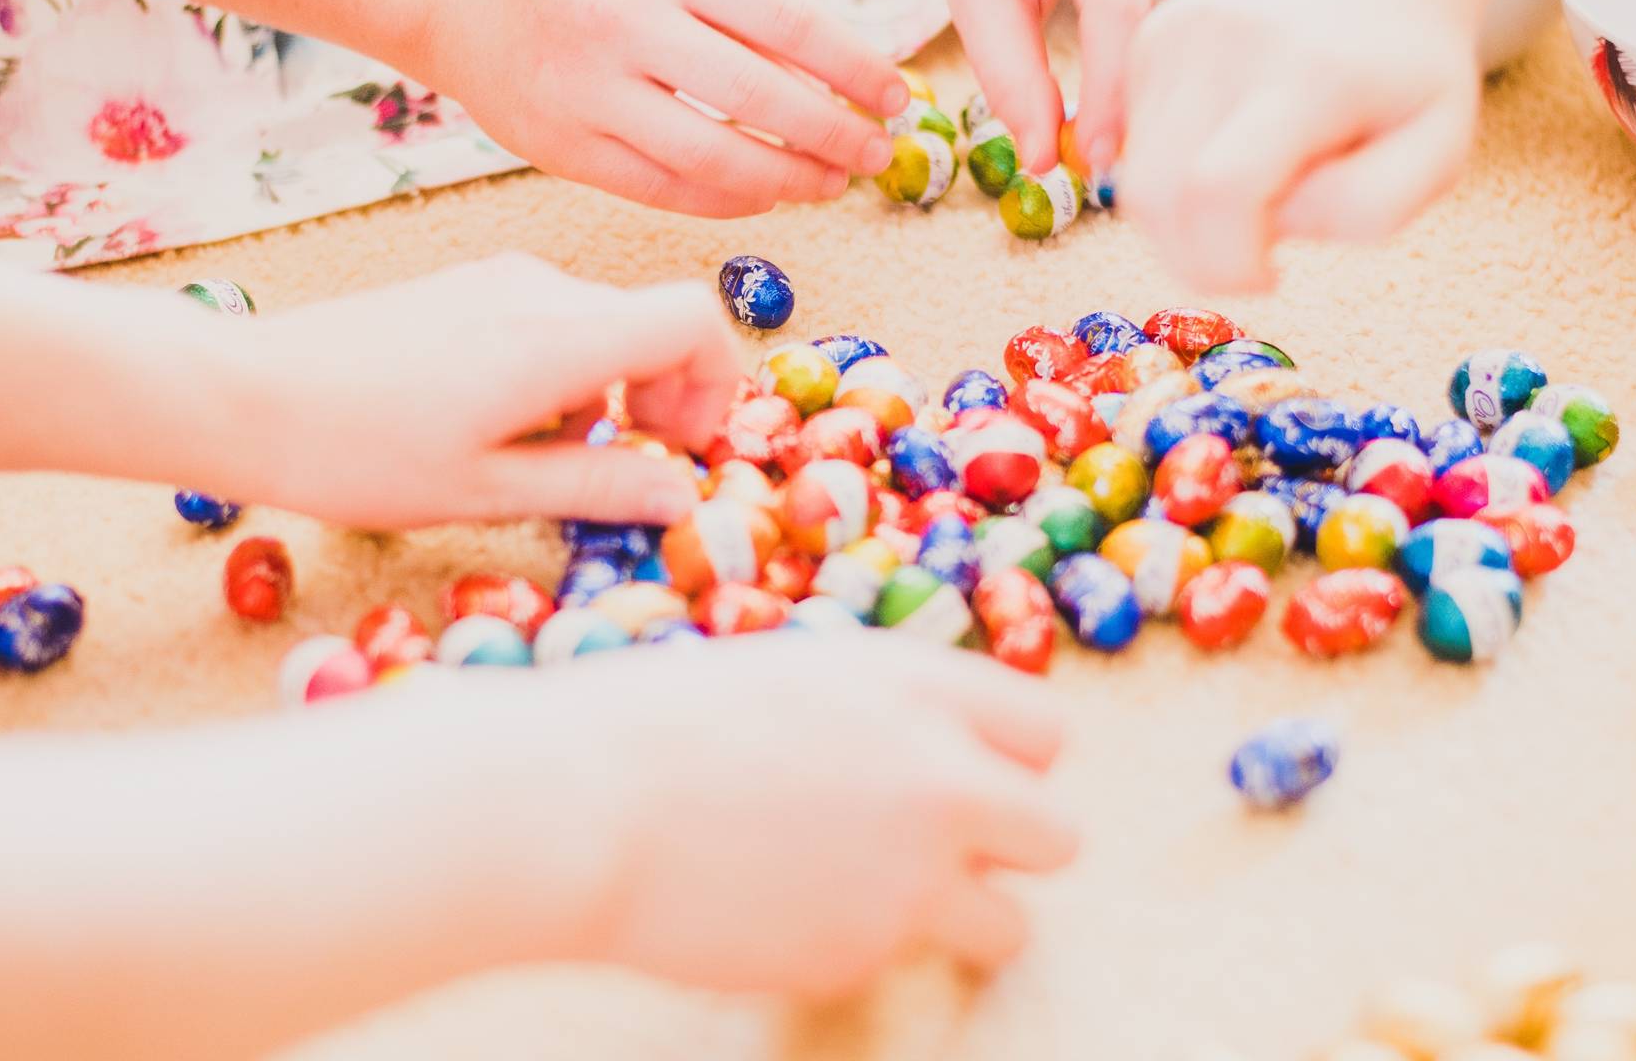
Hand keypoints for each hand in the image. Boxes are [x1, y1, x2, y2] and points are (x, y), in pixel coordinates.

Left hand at [217, 254, 741, 529]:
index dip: (713, 383)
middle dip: (661, 397)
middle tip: (623, 468)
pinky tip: (499, 426)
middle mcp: (538, 290)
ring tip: (545, 456)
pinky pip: (550, 320)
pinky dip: (561, 371)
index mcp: (556, 336)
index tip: (675, 445)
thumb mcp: (485, 490)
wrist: (244, 394)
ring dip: (606, 389)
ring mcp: (498, 281)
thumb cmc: (359, 453)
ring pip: (600, 324)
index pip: (694, 317)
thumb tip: (681, 496)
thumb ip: (595, 485)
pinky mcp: (465, 289)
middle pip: (651, 323)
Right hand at [422, 0, 906, 218]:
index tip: (894, 96)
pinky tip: (765, 196)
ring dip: (789, 179)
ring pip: (717, 159)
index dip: (854, 69)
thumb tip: (842, 74)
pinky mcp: (565, 150)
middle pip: (762, 99)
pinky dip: (728, 199)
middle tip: (875, 154)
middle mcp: (626, 22)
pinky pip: (667, 190)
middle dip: (835, 135)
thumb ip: (745, 2)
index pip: (789, 23)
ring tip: (829, 183)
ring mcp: (591, 93)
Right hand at [548, 635, 1075, 994]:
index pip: (1048, 733)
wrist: (578, 808)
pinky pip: (891, 961)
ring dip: (957, 919)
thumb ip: (885, 716)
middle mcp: (940, 780)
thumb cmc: (656, 724)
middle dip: (1008, 849)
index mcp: (919, 688)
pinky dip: (847, 947)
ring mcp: (909, 878)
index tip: (961, 778)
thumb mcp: (793, 674)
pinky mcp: (861, 955)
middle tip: (939, 853)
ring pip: (1007, 926)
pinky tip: (772, 911)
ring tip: (865, 896)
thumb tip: (938, 757)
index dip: (1006, 762)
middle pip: (1057, 836)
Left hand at [890, 0, 1232, 181]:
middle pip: (1199, 3)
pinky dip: (1202, 45)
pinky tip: (1175, 97)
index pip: (1121, 9)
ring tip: (1161, 139)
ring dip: (1199, 70)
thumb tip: (1045, 156)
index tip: (1100, 162)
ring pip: (1223, 1)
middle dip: (1177, 87)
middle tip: (1145, 161)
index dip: (1115, 96)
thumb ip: (1007, 70)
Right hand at [1115, 0, 1481, 292]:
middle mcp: (1223, 44)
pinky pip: (1134, 148)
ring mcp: (1173, 34)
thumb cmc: (1412, 64)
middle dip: (1196, 259)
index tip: (1270, 276)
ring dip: (1184, 221)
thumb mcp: (1440, 147)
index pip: (1221, 190)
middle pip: (1155, 196)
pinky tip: (1229, 154)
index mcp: (1306, 73)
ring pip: (1132, 180)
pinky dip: (1171, 177)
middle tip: (1254, 256)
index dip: (1228, 264)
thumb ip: (1372, 208)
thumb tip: (1275, 225)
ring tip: (1253, 196)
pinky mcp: (1147, 39)